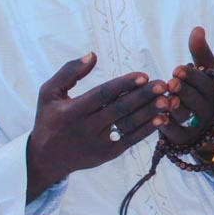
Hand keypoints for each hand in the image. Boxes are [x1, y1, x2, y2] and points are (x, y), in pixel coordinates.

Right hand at [25, 53, 167, 199]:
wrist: (46, 159)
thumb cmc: (49, 120)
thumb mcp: (48, 93)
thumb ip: (69, 72)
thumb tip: (92, 55)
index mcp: (73, 110)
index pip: (103, 95)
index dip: (124, 85)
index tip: (143, 75)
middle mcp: (87, 127)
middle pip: (120, 109)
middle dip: (143, 96)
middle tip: (163, 84)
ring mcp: (99, 142)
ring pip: (128, 125)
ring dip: (150, 113)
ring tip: (168, 100)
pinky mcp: (108, 154)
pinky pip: (131, 140)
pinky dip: (147, 130)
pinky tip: (162, 118)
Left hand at [161, 26, 213, 152]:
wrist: (206, 129)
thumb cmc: (201, 91)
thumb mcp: (205, 72)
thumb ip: (200, 52)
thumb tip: (197, 28)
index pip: (205, 83)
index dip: (191, 76)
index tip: (177, 69)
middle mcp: (209, 109)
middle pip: (196, 100)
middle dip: (183, 91)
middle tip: (171, 83)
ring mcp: (198, 127)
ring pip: (185, 116)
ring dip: (174, 108)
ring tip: (163, 100)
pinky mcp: (185, 141)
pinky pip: (175, 134)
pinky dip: (166, 126)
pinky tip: (156, 117)